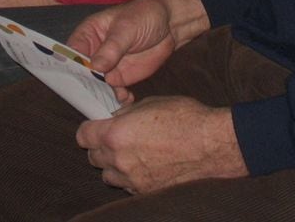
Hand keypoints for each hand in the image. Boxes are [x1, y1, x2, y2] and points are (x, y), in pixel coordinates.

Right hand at [68, 0, 179, 89]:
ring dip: (101, 95)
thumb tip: (94, 67)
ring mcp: (106, 67)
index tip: (71, 80)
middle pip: (80, 73)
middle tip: (90, 96)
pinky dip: (118, 98)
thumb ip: (111, 47)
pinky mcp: (120, 77)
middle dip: (83, 86)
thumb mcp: (126, 28)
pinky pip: (114, 92)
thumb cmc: (143, 15)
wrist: (169, 25)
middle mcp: (93, 53)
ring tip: (113, 97)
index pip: (71, 52)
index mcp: (88, 34)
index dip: (68, 66)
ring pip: (96, 86)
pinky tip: (126, 98)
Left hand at [76, 97, 245, 193]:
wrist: (211, 146)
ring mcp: (131, 179)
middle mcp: (118, 159)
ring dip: (114, 165)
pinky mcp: (145, 191)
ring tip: (132, 153)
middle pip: (93, 157)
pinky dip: (130, 177)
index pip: (83, 135)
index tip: (96, 126)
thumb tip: (116, 118)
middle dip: (101, 146)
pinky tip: (146, 165)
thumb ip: (127, 113)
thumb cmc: (185, 118)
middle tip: (117, 137)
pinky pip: (127, 186)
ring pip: (107, 175)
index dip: (89, 129)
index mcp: (116, 134)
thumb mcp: (152, 103)